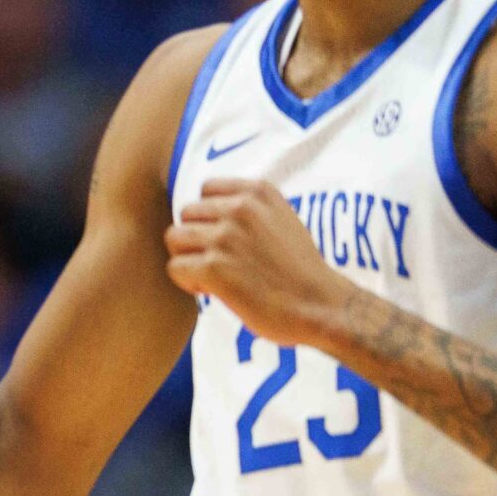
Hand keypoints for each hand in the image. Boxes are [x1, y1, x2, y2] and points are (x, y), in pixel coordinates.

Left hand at [165, 176, 349, 347]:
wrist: (322, 305)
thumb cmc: (301, 271)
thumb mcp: (283, 220)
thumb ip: (251, 210)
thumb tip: (211, 213)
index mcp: (258, 193)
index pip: (205, 190)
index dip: (209, 216)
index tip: (225, 238)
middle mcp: (239, 208)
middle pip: (186, 214)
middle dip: (196, 239)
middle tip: (218, 263)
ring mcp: (225, 237)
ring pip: (174, 239)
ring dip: (188, 259)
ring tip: (213, 276)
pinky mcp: (214, 267)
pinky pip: (175, 268)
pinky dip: (187, 282)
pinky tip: (212, 290)